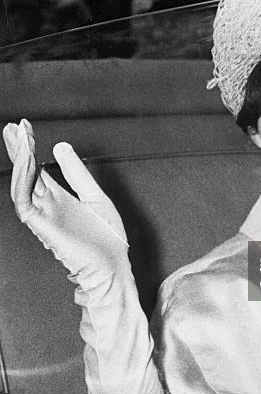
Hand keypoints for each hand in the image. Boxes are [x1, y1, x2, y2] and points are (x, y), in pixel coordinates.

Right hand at [2, 119, 128, 275]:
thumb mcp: (95, 196)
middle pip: (25, 175)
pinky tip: (27, 161)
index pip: (37, 170)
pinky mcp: (44, 227)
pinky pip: (25, 202)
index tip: (24, 128)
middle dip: (18, 150)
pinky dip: (24, 181)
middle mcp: (47, 207)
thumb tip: (60, 147)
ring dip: (20, 160)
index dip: (29, 150)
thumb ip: (77, 173)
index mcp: (59, 200)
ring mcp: (44, 216)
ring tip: (19, 137)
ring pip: (22, 185)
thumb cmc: (106, 238)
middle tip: (13, 126)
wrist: (114, 266)